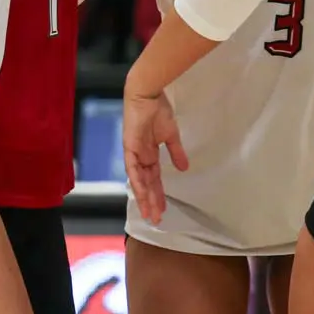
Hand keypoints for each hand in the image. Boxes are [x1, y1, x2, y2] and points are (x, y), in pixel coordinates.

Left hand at [122, 87, 186, 224]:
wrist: (148, 94)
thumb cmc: (159, 110)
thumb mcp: (171, 135)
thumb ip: (176, 152)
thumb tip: (184, 168)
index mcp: (149, 154)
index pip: (154, 179)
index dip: (158, 194)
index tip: (163, 209)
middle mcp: (140, 157)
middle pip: (147, 185)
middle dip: (152, 202)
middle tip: (157, 220)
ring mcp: (134, 153)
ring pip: (139, 181)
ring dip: (145, 198)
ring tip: (150, 214)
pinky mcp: (129, 148)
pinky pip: (133, 169)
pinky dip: (138, 181)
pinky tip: (142, 195)